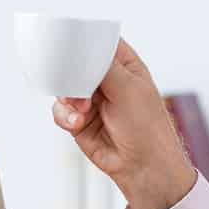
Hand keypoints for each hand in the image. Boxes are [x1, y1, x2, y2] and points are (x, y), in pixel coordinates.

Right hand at [52, 39, 196, 208]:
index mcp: (124, 65)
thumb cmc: (147, 128)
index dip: (84, 41)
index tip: (69, 44)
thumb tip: (82, 49)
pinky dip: (65, 116)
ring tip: (81, 109)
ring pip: (64, 88)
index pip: (99, 42)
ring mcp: (91, 100)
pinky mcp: (78, 120)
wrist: (142, 167)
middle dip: (71, 75)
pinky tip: (77, 123)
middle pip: (75, 64)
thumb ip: (103, 67)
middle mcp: (106, 80)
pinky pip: (60, 110)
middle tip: (76, 86)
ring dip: (68, 98)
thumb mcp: (128, 89)